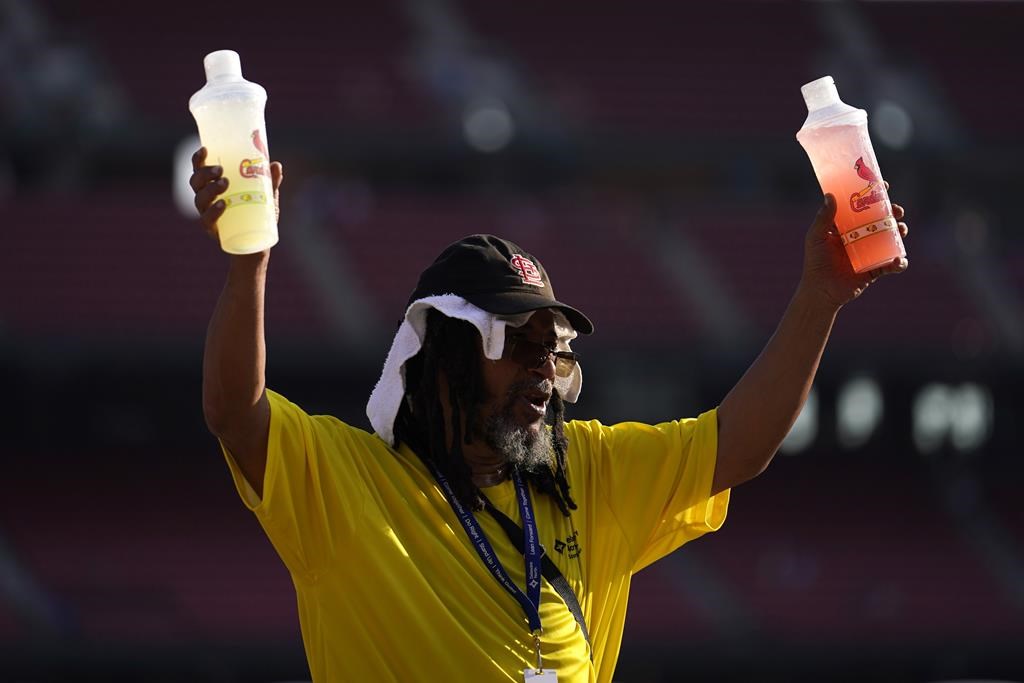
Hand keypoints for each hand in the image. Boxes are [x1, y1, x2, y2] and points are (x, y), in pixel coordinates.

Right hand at [189, 147, 283, 242]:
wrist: (255, 246)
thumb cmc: (256, 216)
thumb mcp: (266, 197)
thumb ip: (270, 182)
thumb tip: (276, 165)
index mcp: (213, 188)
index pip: (199, 171)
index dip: (198, 160)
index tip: (205, 149)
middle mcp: (206, 201)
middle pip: (195, 183)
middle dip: (204, 173)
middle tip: (220, 170)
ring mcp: (208, 216)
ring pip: (199, 200)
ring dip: (209, 189)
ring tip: (224, 183)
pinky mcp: (214, 231)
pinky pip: (207, 221)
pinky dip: (214, 211)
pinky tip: (222, 204)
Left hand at [800, 183, 908, 309]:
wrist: (820, 291)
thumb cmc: (815, 263)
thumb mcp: (816, 237)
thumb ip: (823, 218)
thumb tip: (830, 195)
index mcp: (848, 228)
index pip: (864, 207)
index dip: (875, 196)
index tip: (883, 186)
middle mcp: (861, 238)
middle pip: (882, 220)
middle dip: (893, 213)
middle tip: (896, 210)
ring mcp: (870, 253)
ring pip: (892, 238)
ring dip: (901, 231)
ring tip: (901, 229)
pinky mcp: (875, 270)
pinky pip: (891, 265)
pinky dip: (899, 263)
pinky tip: (898, 261)